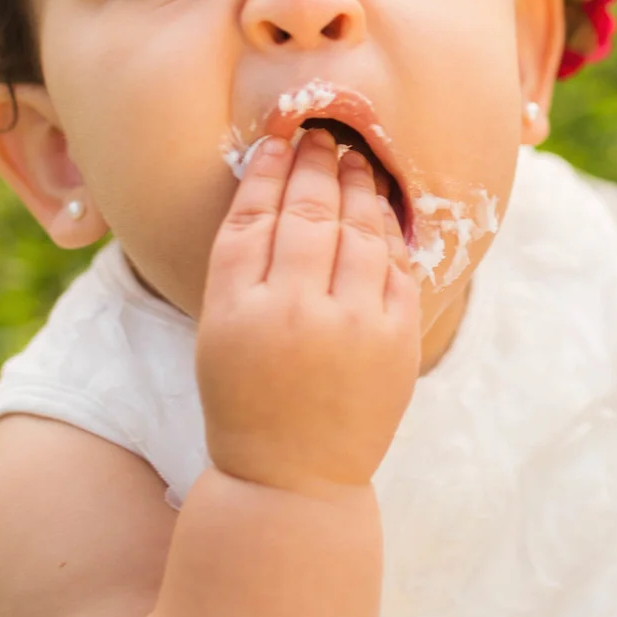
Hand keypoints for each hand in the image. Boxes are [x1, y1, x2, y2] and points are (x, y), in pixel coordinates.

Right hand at [198, 128, 422, 496]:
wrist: (294, 479)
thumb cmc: (245, 400)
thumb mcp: (219, 334)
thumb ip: (240, 266)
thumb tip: (272, 188)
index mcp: (238, 309)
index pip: (253, 217)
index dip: (268, 172)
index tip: (279, 141)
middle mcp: (297, 311)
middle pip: (308, 213)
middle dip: (316, 165)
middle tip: (321, 136)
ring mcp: (354, 326)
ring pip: (360, 230)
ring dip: (358, 186)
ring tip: (355, 160)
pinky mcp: (397, 340)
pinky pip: (396, 265)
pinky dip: (388, 230)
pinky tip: (380, 209)